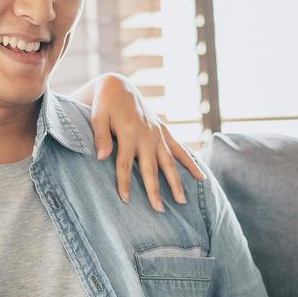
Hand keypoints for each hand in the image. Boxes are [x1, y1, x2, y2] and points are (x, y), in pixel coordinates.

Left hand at [90, 74, 203, 210]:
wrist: (119, 87)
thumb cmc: (105, 104)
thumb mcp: (97, 116)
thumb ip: (100, 137)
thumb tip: (101, 158)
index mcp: (128, 133)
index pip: (124, 164)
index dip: (124, 182)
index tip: (126, 200)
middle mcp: (147, 135)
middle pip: (151, 168)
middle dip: (155, 189)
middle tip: (159, 210)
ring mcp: (157, 134)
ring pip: (169, 162)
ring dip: (176, 182)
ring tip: (182, 201)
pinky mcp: (163, 132)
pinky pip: (179, 149)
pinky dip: (190, 162)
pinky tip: (201, 177)